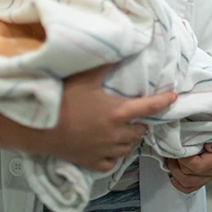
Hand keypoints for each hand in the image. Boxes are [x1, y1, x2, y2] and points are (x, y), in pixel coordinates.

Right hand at [40, 64, 176, 172]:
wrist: (38, 128)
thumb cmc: (62, 100)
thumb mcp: (85, 78)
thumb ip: (104, 64)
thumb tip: (120, 49)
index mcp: (119, 112)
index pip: (150, 107)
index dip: (164, 101)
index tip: (172, 97)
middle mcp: (117, 134)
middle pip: (140, 130)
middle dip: (140, 122)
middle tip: (133, 114)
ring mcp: (105, 151)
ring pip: (128, 148)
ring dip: (129, 139)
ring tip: (121, 129)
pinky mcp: (92, 163)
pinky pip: (111, 163)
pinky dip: (114, 156)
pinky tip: (108, 148)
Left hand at [165, 140, 211, 193]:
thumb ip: (211, 134)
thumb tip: (209, 147)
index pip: (197, 166)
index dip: (183, 159)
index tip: (177, 148)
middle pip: (189, 176)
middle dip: (176, 164)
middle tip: (171, 152)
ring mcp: (210, 177)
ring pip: (187, 184)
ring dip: (175, 172)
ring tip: (172, 159)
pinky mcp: (203, 180)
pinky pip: (188, 189)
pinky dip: (177, 182)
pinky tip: (174, 172)